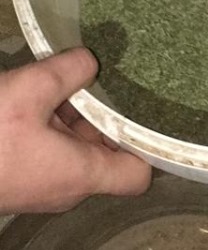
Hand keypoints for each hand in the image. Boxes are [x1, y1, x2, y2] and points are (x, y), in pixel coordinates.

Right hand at [0, 48, 150, 213]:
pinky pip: (48, 153)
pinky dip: (47, 126)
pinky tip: (31, 98)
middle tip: (91, 81)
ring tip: (58, 82)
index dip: (146, 143)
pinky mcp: (20, 181)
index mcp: (81, 174)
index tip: (141, 108)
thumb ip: (68, 72)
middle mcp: (67, 189)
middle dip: (99, 116)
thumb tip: (92, 61)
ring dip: (69, 117)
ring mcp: (41, 188)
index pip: (138, 174)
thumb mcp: (28, 90)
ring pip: (74, 151)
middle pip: (106, 154)